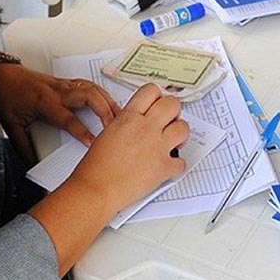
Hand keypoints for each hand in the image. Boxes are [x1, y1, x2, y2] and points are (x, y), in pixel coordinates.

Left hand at [0, 63, 120, 164]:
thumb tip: (32, 165)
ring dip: (107, 100)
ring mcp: (62, 84)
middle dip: (104, 111)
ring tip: (119, 115)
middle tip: (115, 127)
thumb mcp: (11, 125)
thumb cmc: (6, 95)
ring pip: (91, 88)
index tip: (93, 144)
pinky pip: (87, 84)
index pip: (67, 118)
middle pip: (88, 97)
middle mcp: (56, 91)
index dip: (82, 131)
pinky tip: (108, 102)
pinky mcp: (64, 82)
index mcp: (43, 102)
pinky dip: (101, 93)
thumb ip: (23, 147)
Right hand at [68, 84, 188, 215]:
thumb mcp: (108, 132)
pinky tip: (167, 166)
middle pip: (172, 104)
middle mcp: (146, 128)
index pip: (151, 90)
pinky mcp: (164, 168)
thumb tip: (139, 122)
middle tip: (168, 120)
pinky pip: (182, 162)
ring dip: (179, 134)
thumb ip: (127, 123)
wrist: (96, 188)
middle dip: (173, 111)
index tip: (157, 104)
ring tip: (171, 142)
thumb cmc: (96, 166)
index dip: (157, 96)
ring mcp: (157, 147)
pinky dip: (176, 165)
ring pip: (184, 128)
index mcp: (129, 117)